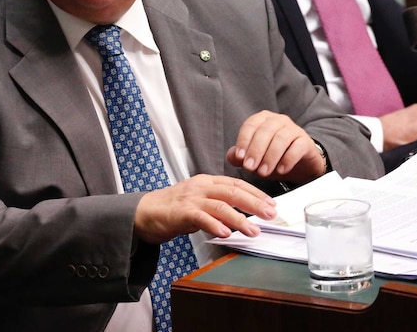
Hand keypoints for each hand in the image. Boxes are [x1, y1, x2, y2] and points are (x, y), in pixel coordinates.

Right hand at [134, 174, 276, 242]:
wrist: (145, 212)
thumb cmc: (173, 207)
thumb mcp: (199, 200)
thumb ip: (218, 205)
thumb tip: (242, 215)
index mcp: (207, 182)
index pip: (237, 184)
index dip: (256, 193)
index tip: (271, 203)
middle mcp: (201, 187)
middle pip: (233, 191)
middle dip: (255, 203)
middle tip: (270, 214)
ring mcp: (191, 199)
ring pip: (220, 205)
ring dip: (240, 218)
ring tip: (253, 230)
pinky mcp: (181, 212)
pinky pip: (201, 218)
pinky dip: (215, 225)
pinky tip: (226, 233)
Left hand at [225, 110, 325, 183]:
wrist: (300, 165)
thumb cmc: (274, 158)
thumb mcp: (255, 158)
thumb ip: (241, 156)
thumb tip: (231, 156)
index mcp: (262, 119)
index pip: (250, 125)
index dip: (243, 141)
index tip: (239, 157)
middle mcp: (278, 120)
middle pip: (265, 131)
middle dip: (256, 150)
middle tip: (250, 167)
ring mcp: (294, 129)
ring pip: (281, 138)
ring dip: (270, 157)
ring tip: (263, 172)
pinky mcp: (306, 141)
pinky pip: (297, 147)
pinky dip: (288, 159)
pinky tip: (281, 170)